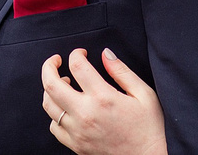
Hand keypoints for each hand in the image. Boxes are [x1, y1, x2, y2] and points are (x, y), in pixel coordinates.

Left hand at [42, 48, 166, 154]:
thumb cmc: (148, 128)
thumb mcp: (144, 94)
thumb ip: (122, 71)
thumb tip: (105, 54)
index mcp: (103, 98)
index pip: (77, 66)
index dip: (76, 54)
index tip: (81, 53)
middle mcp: (86, 114)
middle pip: (51, 85)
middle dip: (49, 66)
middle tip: (55, 60)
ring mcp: (78, 132)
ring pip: (48, 105)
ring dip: (50, 89)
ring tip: (62, 82)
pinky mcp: (76, 145)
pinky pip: (53, 127)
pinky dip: (55, 113)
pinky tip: (66, 107)